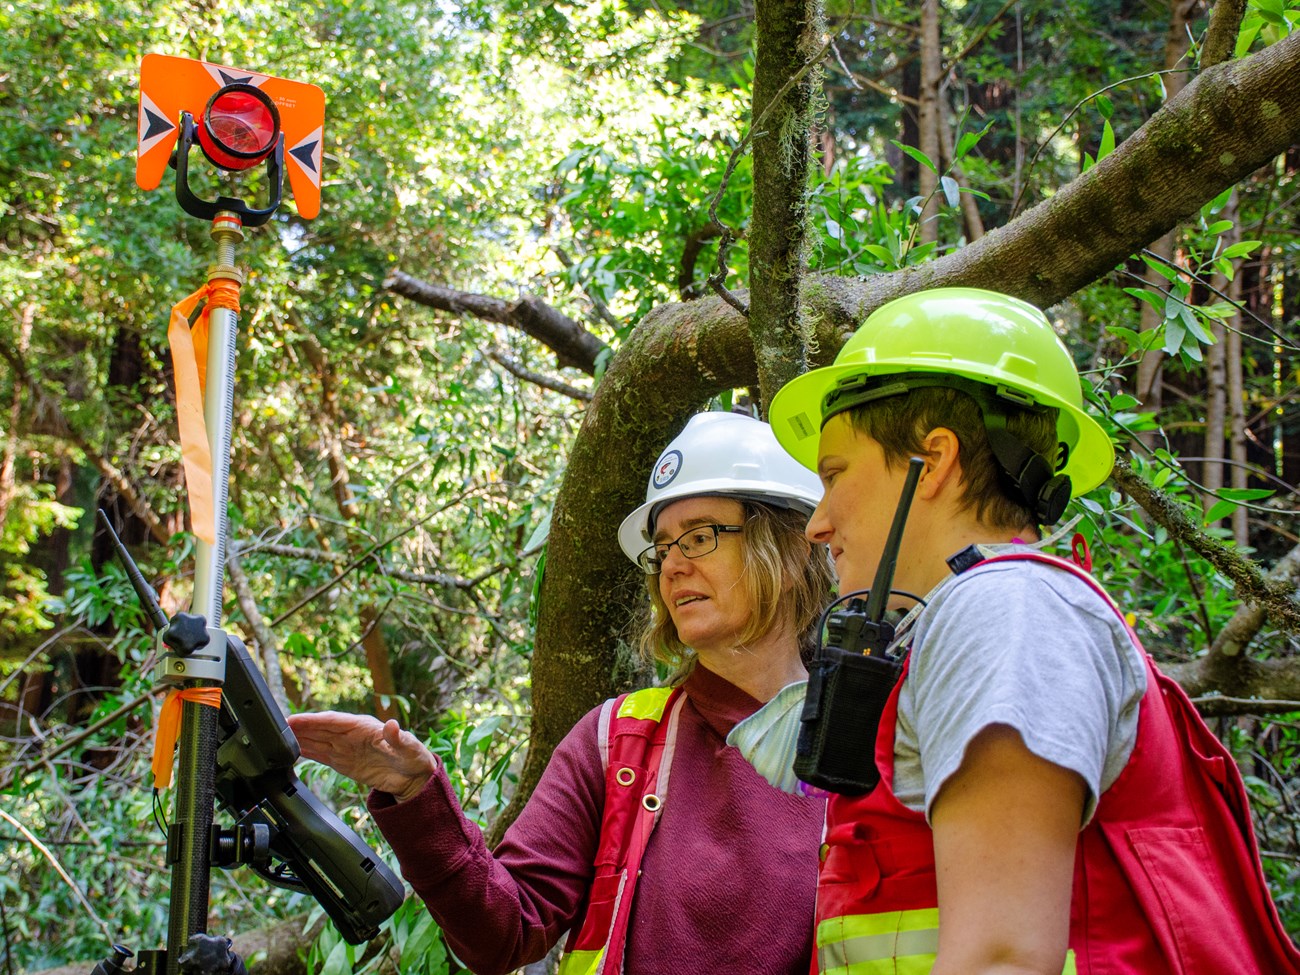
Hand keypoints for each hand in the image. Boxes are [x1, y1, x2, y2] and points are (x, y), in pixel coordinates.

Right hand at [287, 711, 437, 801]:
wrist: (414, 778)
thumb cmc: (414, 757)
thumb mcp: (410, 747)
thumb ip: (399, 738)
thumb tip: (392, 725)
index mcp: (364, 727)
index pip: (333, 720)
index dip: (312, 720)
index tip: (293, 719)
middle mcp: (352, 735)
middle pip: (320, 728)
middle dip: (299, 727)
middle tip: (276, 726)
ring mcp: (346, 749)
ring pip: (317, 740)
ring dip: (299, 738)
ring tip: (278, 737)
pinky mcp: (344, 763)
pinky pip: (322, 755)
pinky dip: (306, 752)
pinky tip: (293, 750)